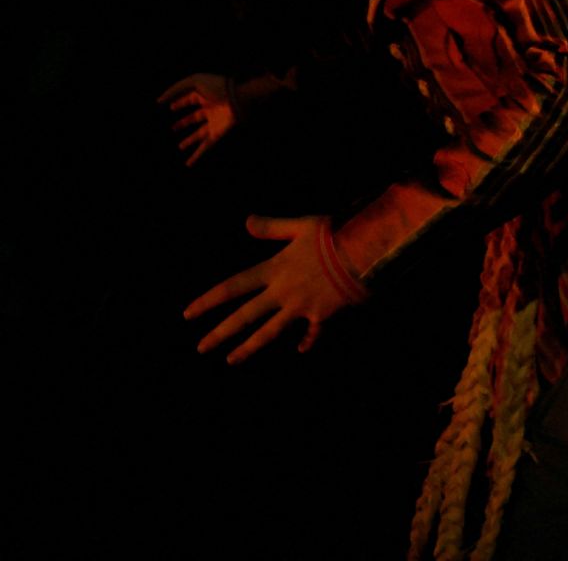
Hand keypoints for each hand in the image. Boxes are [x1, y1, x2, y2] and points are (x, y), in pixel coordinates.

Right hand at [159, 73, 238, 166]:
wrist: (237, 97)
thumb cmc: (216, 86)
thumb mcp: (193, 81)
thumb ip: (176, 89)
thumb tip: (161, 100)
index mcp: (205, 96)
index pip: (190, 99)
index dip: (180, 103)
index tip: (171, 107)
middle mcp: (210, 109)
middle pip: (195, 118)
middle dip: (183, 123)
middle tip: (172, 129)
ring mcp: (214, 122)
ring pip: (200, 134)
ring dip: (190, 141)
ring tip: (180, 147)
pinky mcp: (218, 133)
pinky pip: (206, 146)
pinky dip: (197, 155)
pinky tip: (189, 163)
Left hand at [183, 215, 362, 363]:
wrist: (366, 252)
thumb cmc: (334, 234)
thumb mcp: (301, 226)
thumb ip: (273, 227)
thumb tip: (247, 222)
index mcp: (274, 269)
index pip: (232, 287)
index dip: (208, 301)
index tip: (188, 314)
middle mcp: (282, 292)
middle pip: (245, 317)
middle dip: (220, 333)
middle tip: (201, 348)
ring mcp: (301, 307)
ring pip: (269, 333)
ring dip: (248, 348)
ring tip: (231, 360)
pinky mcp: (322, 314)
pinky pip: (312, 332)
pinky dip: (307, 340)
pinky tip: (301, 350)